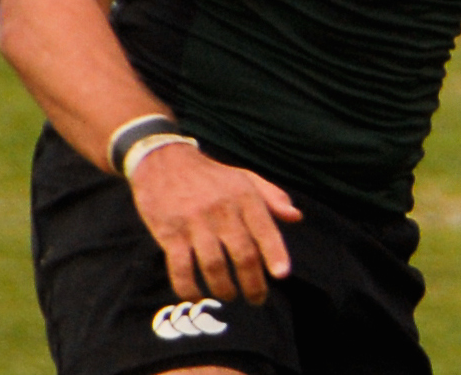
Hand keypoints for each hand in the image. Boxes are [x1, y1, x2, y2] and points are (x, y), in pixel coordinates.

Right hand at [128, 143, 303, 304]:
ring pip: (214, 265)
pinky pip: (180, 268)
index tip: (282, 275)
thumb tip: (296, 217)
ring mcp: (194, 223)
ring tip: (229, 296)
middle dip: (253, 283)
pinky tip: (196, 295)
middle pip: (242, 254)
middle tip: (257, 299)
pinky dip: (188, 287)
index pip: (265, 229)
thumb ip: (273, 197)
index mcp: (244, 197)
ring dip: (223, 288)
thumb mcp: (245, 178)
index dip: (275, 254)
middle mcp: (222, 210)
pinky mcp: (170, 234)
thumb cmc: (211, 176)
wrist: (164, 162)